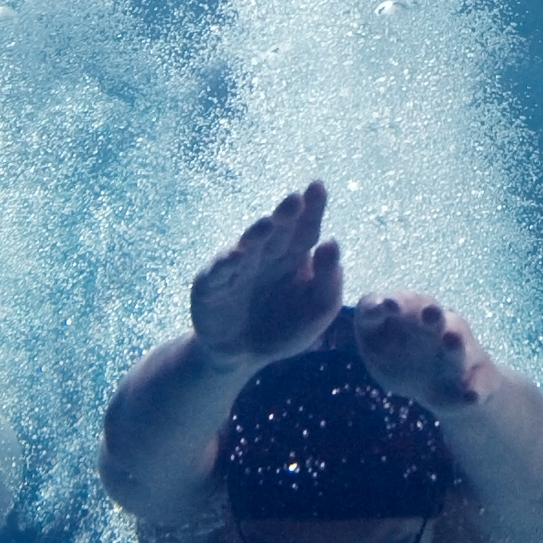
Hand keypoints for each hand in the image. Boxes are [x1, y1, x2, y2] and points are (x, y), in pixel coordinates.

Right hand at [189, 181, 347, 368]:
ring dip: (257, 234)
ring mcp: (236, 267)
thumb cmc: (284, 328)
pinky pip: (217, 273)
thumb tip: (332, 243)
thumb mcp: (317, 310)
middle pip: (277, 231)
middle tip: (296, 198)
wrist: (242, 355)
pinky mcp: (210, 286)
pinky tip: (235, 256)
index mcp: (293, 256)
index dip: (312, 207)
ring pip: (247, 246)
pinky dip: (225, 264)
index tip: (318, 187)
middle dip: (285, 214)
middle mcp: (264, 254)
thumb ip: (329, 281)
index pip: (305, 228)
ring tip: (268, 223)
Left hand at [347, 292, 494, 415]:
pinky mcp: (481, 375)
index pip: (400, 302)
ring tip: (450, 341)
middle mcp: (439, 326)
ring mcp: (462, 350)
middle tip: (429, 313)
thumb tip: (371, 307)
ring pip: (459, 343)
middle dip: (430, 313)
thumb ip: (372, 331)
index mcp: (411, 316)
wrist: (447, 390)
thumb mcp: (379, 354)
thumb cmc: (402, 364)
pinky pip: (481, 382)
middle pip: (434, 315)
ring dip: (455, 341)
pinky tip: (471, 396)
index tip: (387, 306)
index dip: (393, 303)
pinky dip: (476, 389)